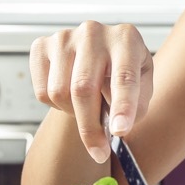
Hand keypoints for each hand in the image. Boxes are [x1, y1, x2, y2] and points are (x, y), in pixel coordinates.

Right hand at [29, 22, 153, 163]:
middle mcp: (94, 32)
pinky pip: (42, 91)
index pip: (123, 76)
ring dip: (73, 114)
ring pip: (59, 92)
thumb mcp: (143, 86)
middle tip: (99, 153)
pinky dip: (56, 106)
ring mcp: (65, 37)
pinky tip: (71, 97)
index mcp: (126, 38)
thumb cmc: (123, 72)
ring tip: (88, 110)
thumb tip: (116, 127)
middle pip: (84, 88)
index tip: (120, 131)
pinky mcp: (42, 46)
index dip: (122, 106)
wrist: (100, 55)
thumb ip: (136, 107)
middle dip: (91, 128)